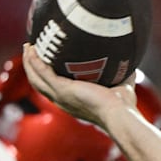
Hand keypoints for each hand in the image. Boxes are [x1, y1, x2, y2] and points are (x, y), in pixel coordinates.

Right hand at [21, 43, 135, 128]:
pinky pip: (42, 72)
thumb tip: (131, 65)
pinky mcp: (62, 89)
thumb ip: (124, 76)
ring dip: (30, 62)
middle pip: (39, 83)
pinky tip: (33, 50)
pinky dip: (35, 61)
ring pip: (36, 78)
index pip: (54, 89)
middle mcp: (63, 101)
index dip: (46, 76)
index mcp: (73, 103)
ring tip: (29, 47)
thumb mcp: (122, 87)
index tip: (45, 62)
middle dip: (32, 66)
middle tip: (31, 50)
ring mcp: (60, 96)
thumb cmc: (123, 107)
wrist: (120, 114)